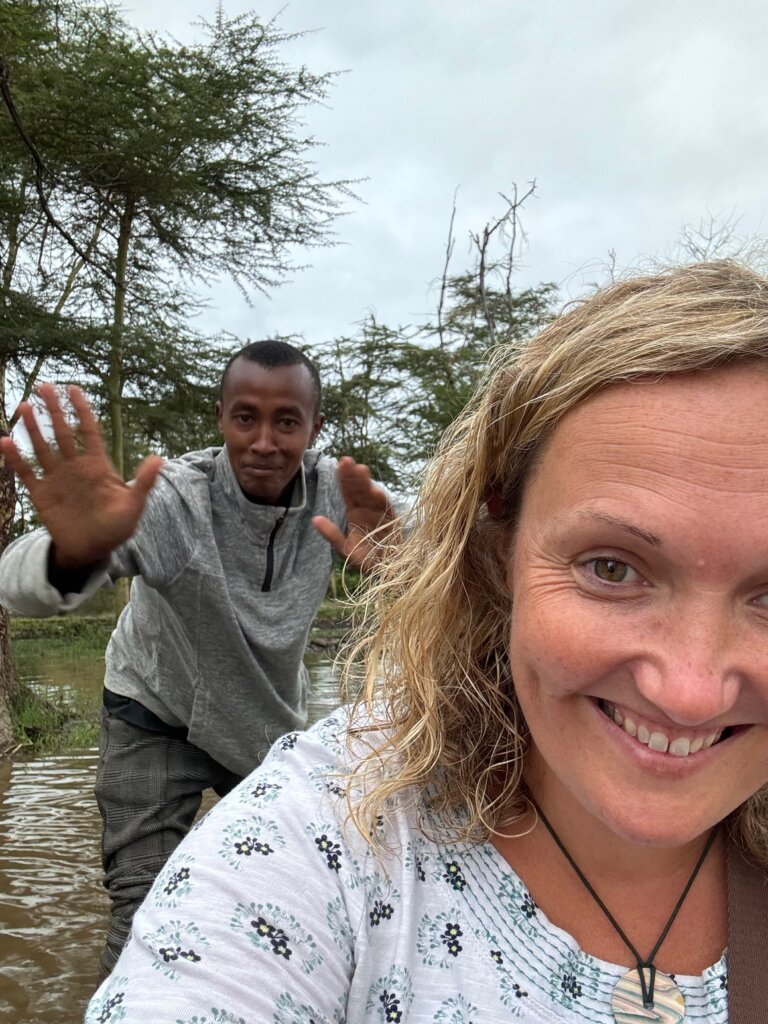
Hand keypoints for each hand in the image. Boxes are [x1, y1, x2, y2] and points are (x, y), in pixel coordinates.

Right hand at [0, 384, 162, 567]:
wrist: (93, 550)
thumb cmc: (117, 527)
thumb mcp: (133, 506)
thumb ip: (144, 482)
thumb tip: (159, 458)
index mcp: (98, 465)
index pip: (88, 430)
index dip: (81, 410)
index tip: (73, 388)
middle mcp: (76, 467)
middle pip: (63, 432)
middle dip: (55, 410)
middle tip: (44, 386)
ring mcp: (57, 478)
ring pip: (43, 447)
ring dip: (33, 428)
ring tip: (25, 406)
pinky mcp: (42, 494)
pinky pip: (27, 472)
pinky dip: (16, 458)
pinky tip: (5, 442)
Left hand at [312, 456, 396, 569]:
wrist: (387, 569)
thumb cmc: (365, 559)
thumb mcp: (344, 549)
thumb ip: (331, 534)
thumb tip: (315, 519)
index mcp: (353, 511)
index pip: (346, 491)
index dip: (342, 478)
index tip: (336, 464)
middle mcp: (366, 509)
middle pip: (358, 488)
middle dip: (353, 475)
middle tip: (346, 461)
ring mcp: (380, 513)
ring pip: (371, 494)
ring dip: (366, 483)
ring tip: (361, 470)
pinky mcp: (392, 520)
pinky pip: (386, 508)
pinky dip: (381, 501)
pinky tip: (375, 491)